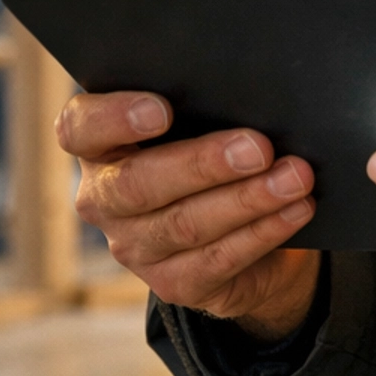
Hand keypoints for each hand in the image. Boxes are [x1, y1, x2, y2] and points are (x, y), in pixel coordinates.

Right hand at [58, 91, 320, 337]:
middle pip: (138, 183)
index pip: (79, 128)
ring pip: (185, 224)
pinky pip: (218, 259)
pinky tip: (295, 209)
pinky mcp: (173, 283)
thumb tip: (251, 92)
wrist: (242, 222)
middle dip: (203, 164)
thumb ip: (203, 102)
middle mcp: (104, 199)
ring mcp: (134, 247)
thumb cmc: (214, 144)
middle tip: (258, 148)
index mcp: (100, 145)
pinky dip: (263, 231)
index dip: (113, 119)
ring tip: (295, 177)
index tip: (160, 109)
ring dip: (248, 199)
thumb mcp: (201, 118)